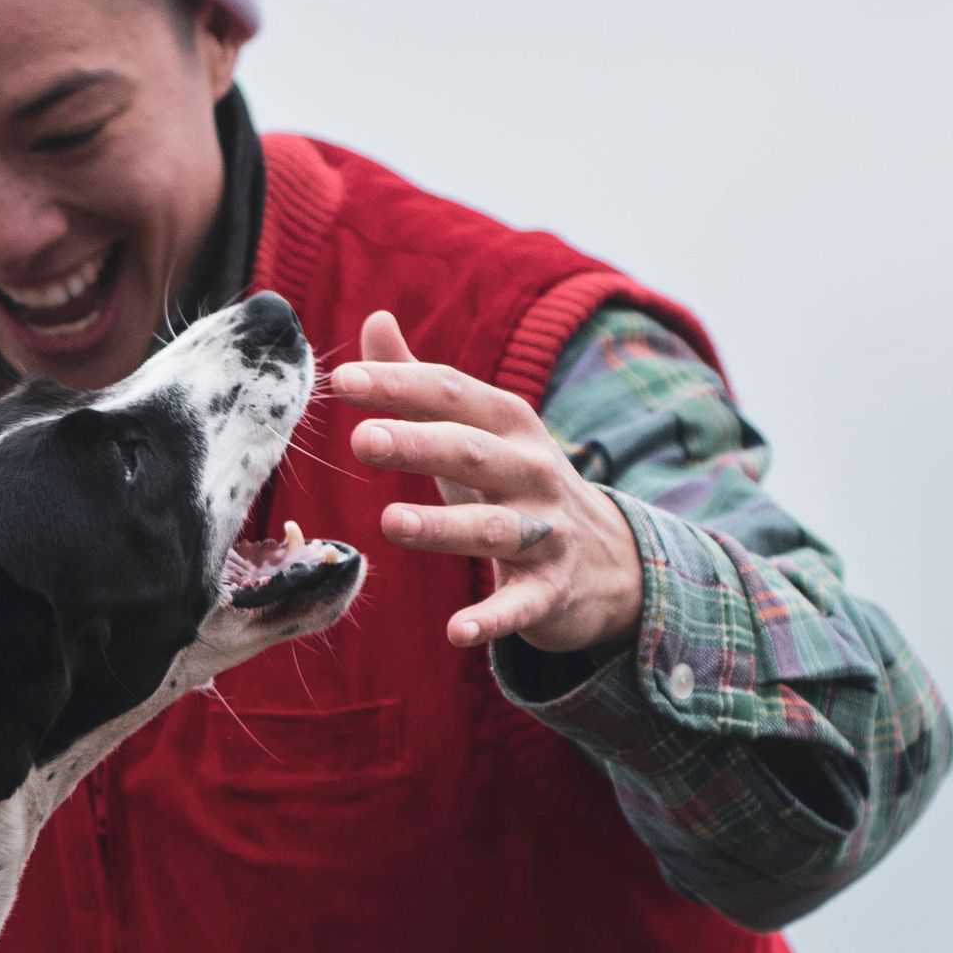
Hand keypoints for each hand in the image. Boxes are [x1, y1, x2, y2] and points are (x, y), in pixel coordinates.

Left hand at [325, 309, 641, 660]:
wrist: (609, 560)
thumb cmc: (518, 485)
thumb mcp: (478, 433)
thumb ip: (423, 383)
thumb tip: (373, 321)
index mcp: (510, 425)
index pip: (453, 396)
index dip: (402, 387)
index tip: (343, 384)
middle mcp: (532, 471)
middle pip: (472, 453)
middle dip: (419, 444)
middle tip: (362, 440)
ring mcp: (546, 532)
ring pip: (491, 528)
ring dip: (442, 526)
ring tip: (389, 523)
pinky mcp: (551, 591)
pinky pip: (520, 605)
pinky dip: (492, 619)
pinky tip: (457, 632)